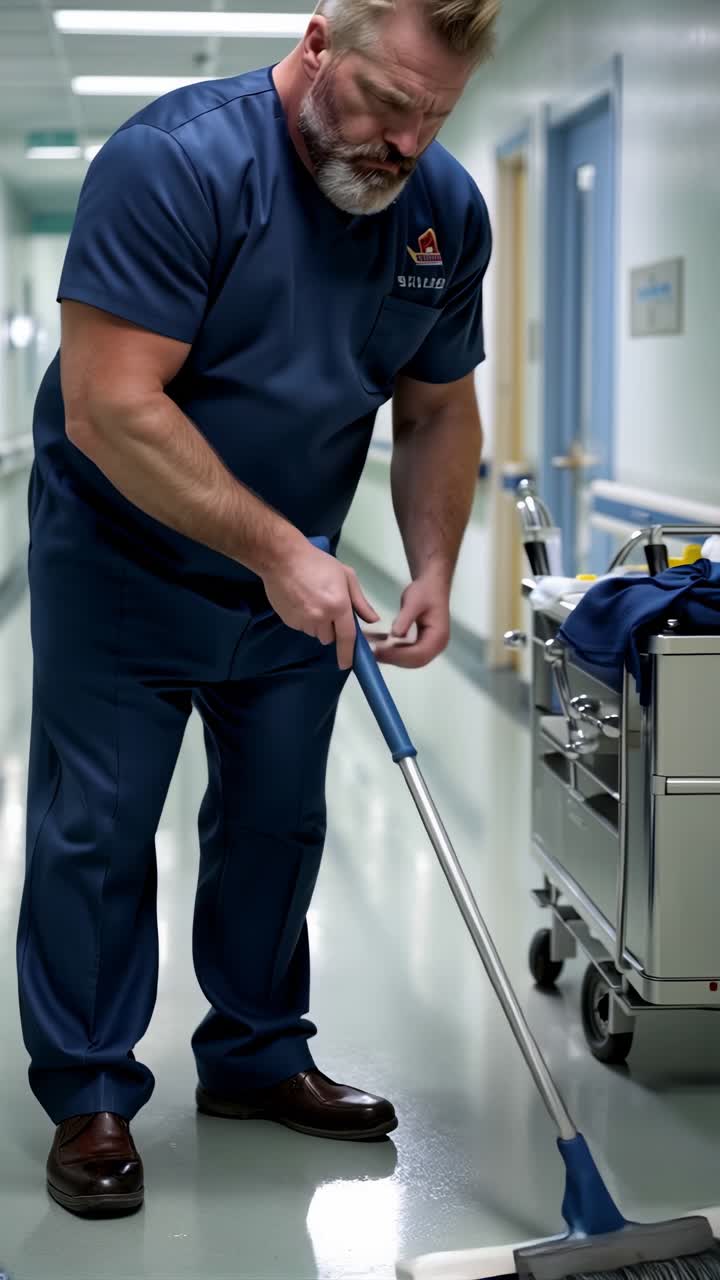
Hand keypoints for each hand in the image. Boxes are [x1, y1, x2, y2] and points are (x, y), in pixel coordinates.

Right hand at [262, 538, 378, 669]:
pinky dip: (303, 620)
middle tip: (328, 608)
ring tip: (312, 602)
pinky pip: (301, 628)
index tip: (347, 664)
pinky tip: (301, 602)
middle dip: (331, 629)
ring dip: (317, 625)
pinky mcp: (289, 620)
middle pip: (329, 638)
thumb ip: (360, 602)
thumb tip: (372, 620)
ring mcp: (303, 620)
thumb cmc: (317, 563)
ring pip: (315, 633)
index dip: (348, 653)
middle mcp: (321, 617)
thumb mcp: (346, 576)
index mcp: (338, 606)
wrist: (282, 558)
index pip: (347, 637)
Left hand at [371, 570, 449, 667]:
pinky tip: (379, 647)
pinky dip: (394, 653)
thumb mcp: (413, 601)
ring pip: (411, 661)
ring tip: (373, 651)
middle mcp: (437, 645)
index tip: (379, 651)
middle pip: (415, 661)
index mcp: (439, 636)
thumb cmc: (425, 591)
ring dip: (392, 658)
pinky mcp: (422, 645)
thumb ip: (405, 618)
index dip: (398, 655)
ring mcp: (431, 647)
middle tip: (373, 654)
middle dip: (394, 659)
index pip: (419, 654)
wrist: (431, 586)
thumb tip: (394, 635)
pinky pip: (408, 654)